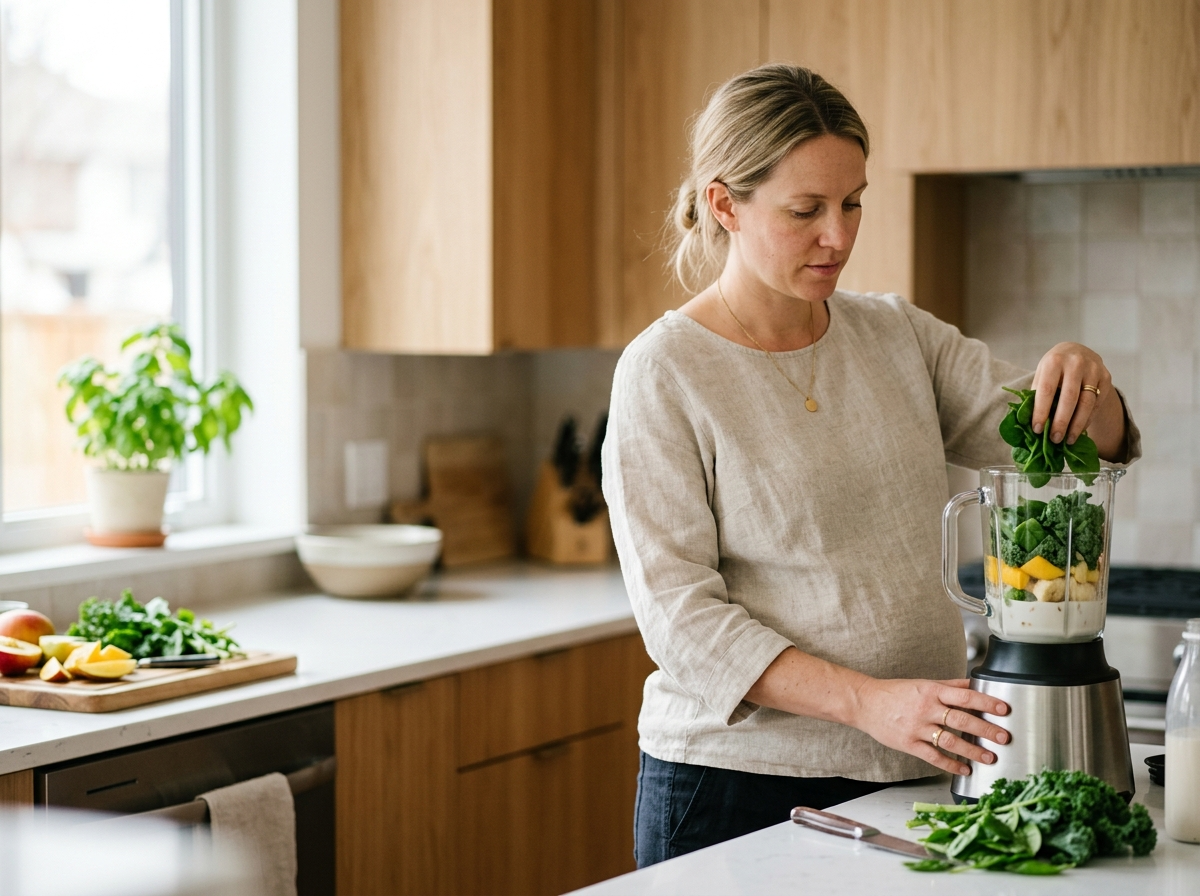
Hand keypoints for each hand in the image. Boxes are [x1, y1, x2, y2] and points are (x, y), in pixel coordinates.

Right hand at [851, 678, 1009, 776]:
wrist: (865, 702)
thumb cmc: (895, 692)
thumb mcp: (923, 683)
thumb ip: (950, 685)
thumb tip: (973, 684)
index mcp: (931, 691)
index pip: (964, 696)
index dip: (986, 703)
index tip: (1003, 709)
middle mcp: (926, 708)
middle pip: (961, 720)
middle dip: (985, 729)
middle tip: (1003, 737)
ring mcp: (917, 727)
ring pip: (950, 740)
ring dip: (972, 750)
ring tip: (989, 757)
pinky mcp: (908, 743)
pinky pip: (933, 756)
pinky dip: (951, 764)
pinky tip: (964, 769)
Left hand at [1031, 342, 1114, 447]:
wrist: (1077, 352)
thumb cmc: (1054, 368)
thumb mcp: (1042, 374)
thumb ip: (1037, 395)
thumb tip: (1031, 424)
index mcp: (1054, 361)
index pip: (1047, 390)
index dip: (1041, 412)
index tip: (1037, 430)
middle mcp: (1076, 363)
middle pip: (1069, 398)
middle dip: (1061, 422)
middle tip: (1055, 439)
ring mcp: (1094, 370)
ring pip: (1087, 403)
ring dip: (1077, 425)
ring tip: (1068, 440)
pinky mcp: (1106, 378)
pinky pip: (1097, 404)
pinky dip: (1087, 419)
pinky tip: (1079, 430)